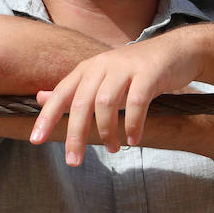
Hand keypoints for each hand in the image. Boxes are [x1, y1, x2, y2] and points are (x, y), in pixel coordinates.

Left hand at [29, 32, 202, 165]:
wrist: (178, 51)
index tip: (35, 140)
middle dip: (75, 135)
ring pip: (106, 103)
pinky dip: (132, 124)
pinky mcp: (149, 73)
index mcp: (88, 69)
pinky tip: (133, 140)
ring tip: (112, 149)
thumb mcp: (102, 77)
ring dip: (107, 131)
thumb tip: (41, 98)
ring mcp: (126, 67)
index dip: (46, 117)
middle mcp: (103, 65)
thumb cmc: (136, 70)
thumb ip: (74, 89)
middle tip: (74, 161)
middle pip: (81, 103)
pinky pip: (136, 102)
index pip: (61, 94)